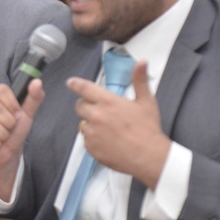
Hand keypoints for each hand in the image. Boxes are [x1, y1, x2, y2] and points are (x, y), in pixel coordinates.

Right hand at [0, 80, 44, 199]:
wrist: (8, 153)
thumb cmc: (15, 129)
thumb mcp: (27, 113)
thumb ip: (34, 97)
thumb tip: (37, 82)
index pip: (1, 90)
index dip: (12, 104)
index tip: (17, 113)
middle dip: (9, 124)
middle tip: (9, 128)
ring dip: (2, 136)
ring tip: (2, 137)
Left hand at [67, 61, 170, 188]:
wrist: (148, 157)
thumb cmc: (148, 129)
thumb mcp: (146, 101)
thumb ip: (140, 80)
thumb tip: (142, 62)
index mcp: (108, 102)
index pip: (84, 88)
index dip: (75, 84)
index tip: (71, 82)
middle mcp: (96, 116)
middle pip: (79, 106)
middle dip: (86, 106)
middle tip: (101, 111)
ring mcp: (92, 133)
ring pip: (83, 124)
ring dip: (91, 124)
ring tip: (109, 129)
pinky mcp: (91, 148)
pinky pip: (86, 140)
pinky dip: (94, 139)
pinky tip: (108, 141)